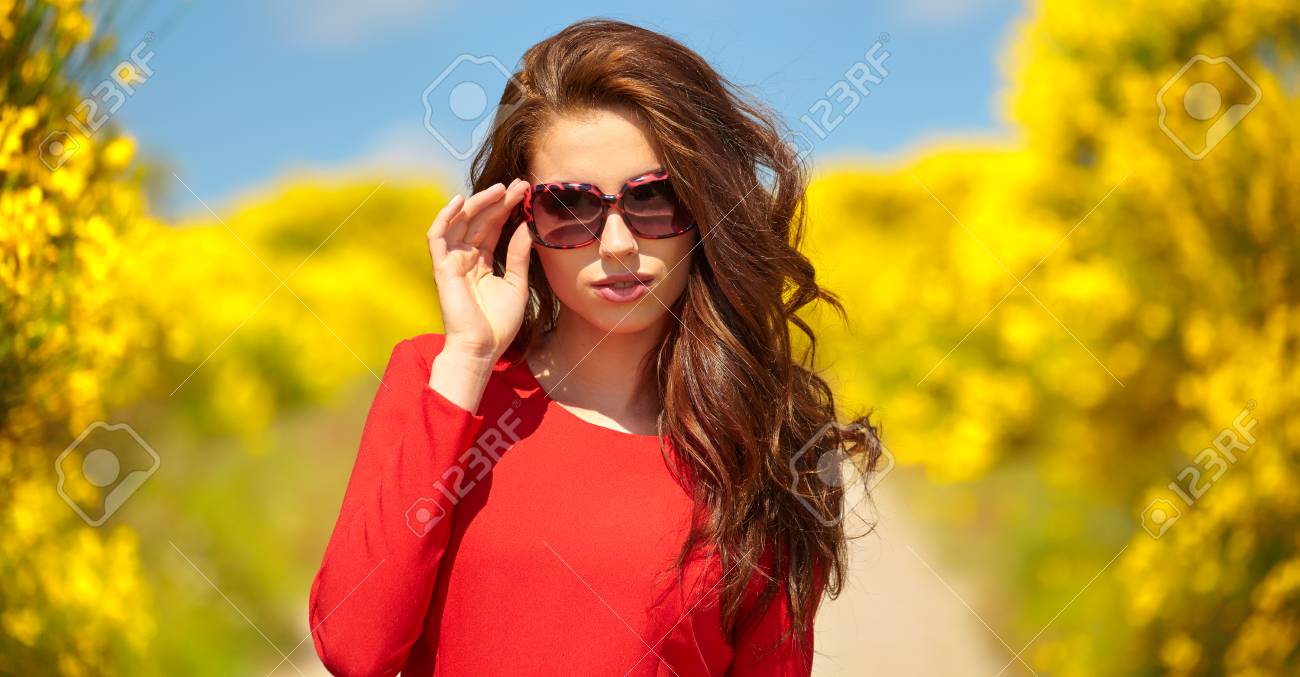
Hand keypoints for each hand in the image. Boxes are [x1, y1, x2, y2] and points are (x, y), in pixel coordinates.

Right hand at [426, 178, 533, 363]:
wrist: (482, 349)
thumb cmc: (498, 324)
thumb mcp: (517, 284)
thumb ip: (520, 255)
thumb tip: (528, 226)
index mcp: (482, 262)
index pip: (493, 227)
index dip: (507, 208)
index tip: (525, 192)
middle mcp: (465, 258)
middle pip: (480, 220)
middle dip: (498, 201)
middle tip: (519, 184)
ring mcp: (452, 262)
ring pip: (461, 222)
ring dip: (478, 203)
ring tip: (501, 189)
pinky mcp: (441, 268)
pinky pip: (438, 236)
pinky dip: (445, 217)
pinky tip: (460, 200)